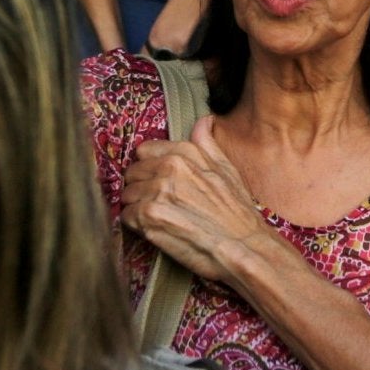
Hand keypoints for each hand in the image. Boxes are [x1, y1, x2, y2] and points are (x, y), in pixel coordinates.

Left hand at [118, 115, 271, 284]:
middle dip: (140, 188)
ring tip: (159, 220)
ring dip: (137, 208)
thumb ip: (208, 143)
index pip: (144, 152)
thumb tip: (205, 121)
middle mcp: (168, 168)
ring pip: (127, 195)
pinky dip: (136, 225)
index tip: (157, 183)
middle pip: (132, 173)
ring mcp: (157, 191)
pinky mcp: (149, 217)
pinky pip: (125, 216)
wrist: (243, 248)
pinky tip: (155, 231)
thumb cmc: (237, 214)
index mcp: (184, 154)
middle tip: (159, 205)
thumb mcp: (227, 170)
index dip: (149, 169)